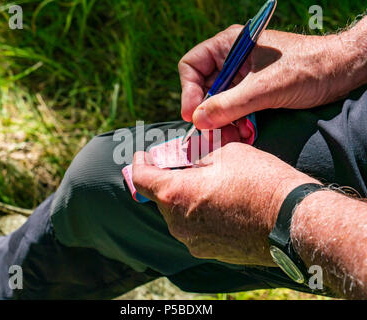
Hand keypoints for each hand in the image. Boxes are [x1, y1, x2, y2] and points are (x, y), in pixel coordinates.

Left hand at [132, 143, 318, 265]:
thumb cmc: (260, 182)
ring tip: (208, 184)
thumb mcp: (225, 152)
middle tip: (186, 165)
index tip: (143, 155)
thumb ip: (197, 153)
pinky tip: (219, 203)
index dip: (139, 163)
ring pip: (178, 213)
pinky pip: (194, 227)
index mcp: (175, 194)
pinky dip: (198, 213)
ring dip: (185, 197)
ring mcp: (193, 241)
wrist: (293, 221)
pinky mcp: (209, 251)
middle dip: (169, 179)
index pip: (142, 178)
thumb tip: (187, 154)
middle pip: (161, 197)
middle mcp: (178, 222)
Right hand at [179, 24, 363, 129]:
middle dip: (207, 112)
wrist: (342, 72)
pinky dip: (236, 122)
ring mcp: (243, 76)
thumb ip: (228, 105)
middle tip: (211, 133)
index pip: (192, 66)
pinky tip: (244, 132)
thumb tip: (197, 120)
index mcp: (229, 45)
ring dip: (222, 121)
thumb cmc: (308, 68)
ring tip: (231, 135)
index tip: (193, 115)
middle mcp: (232, 60)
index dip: (189, 91)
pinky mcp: (254, 90)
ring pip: (218, 101)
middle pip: (203, 87)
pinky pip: (234, 108)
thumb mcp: (264, 89)